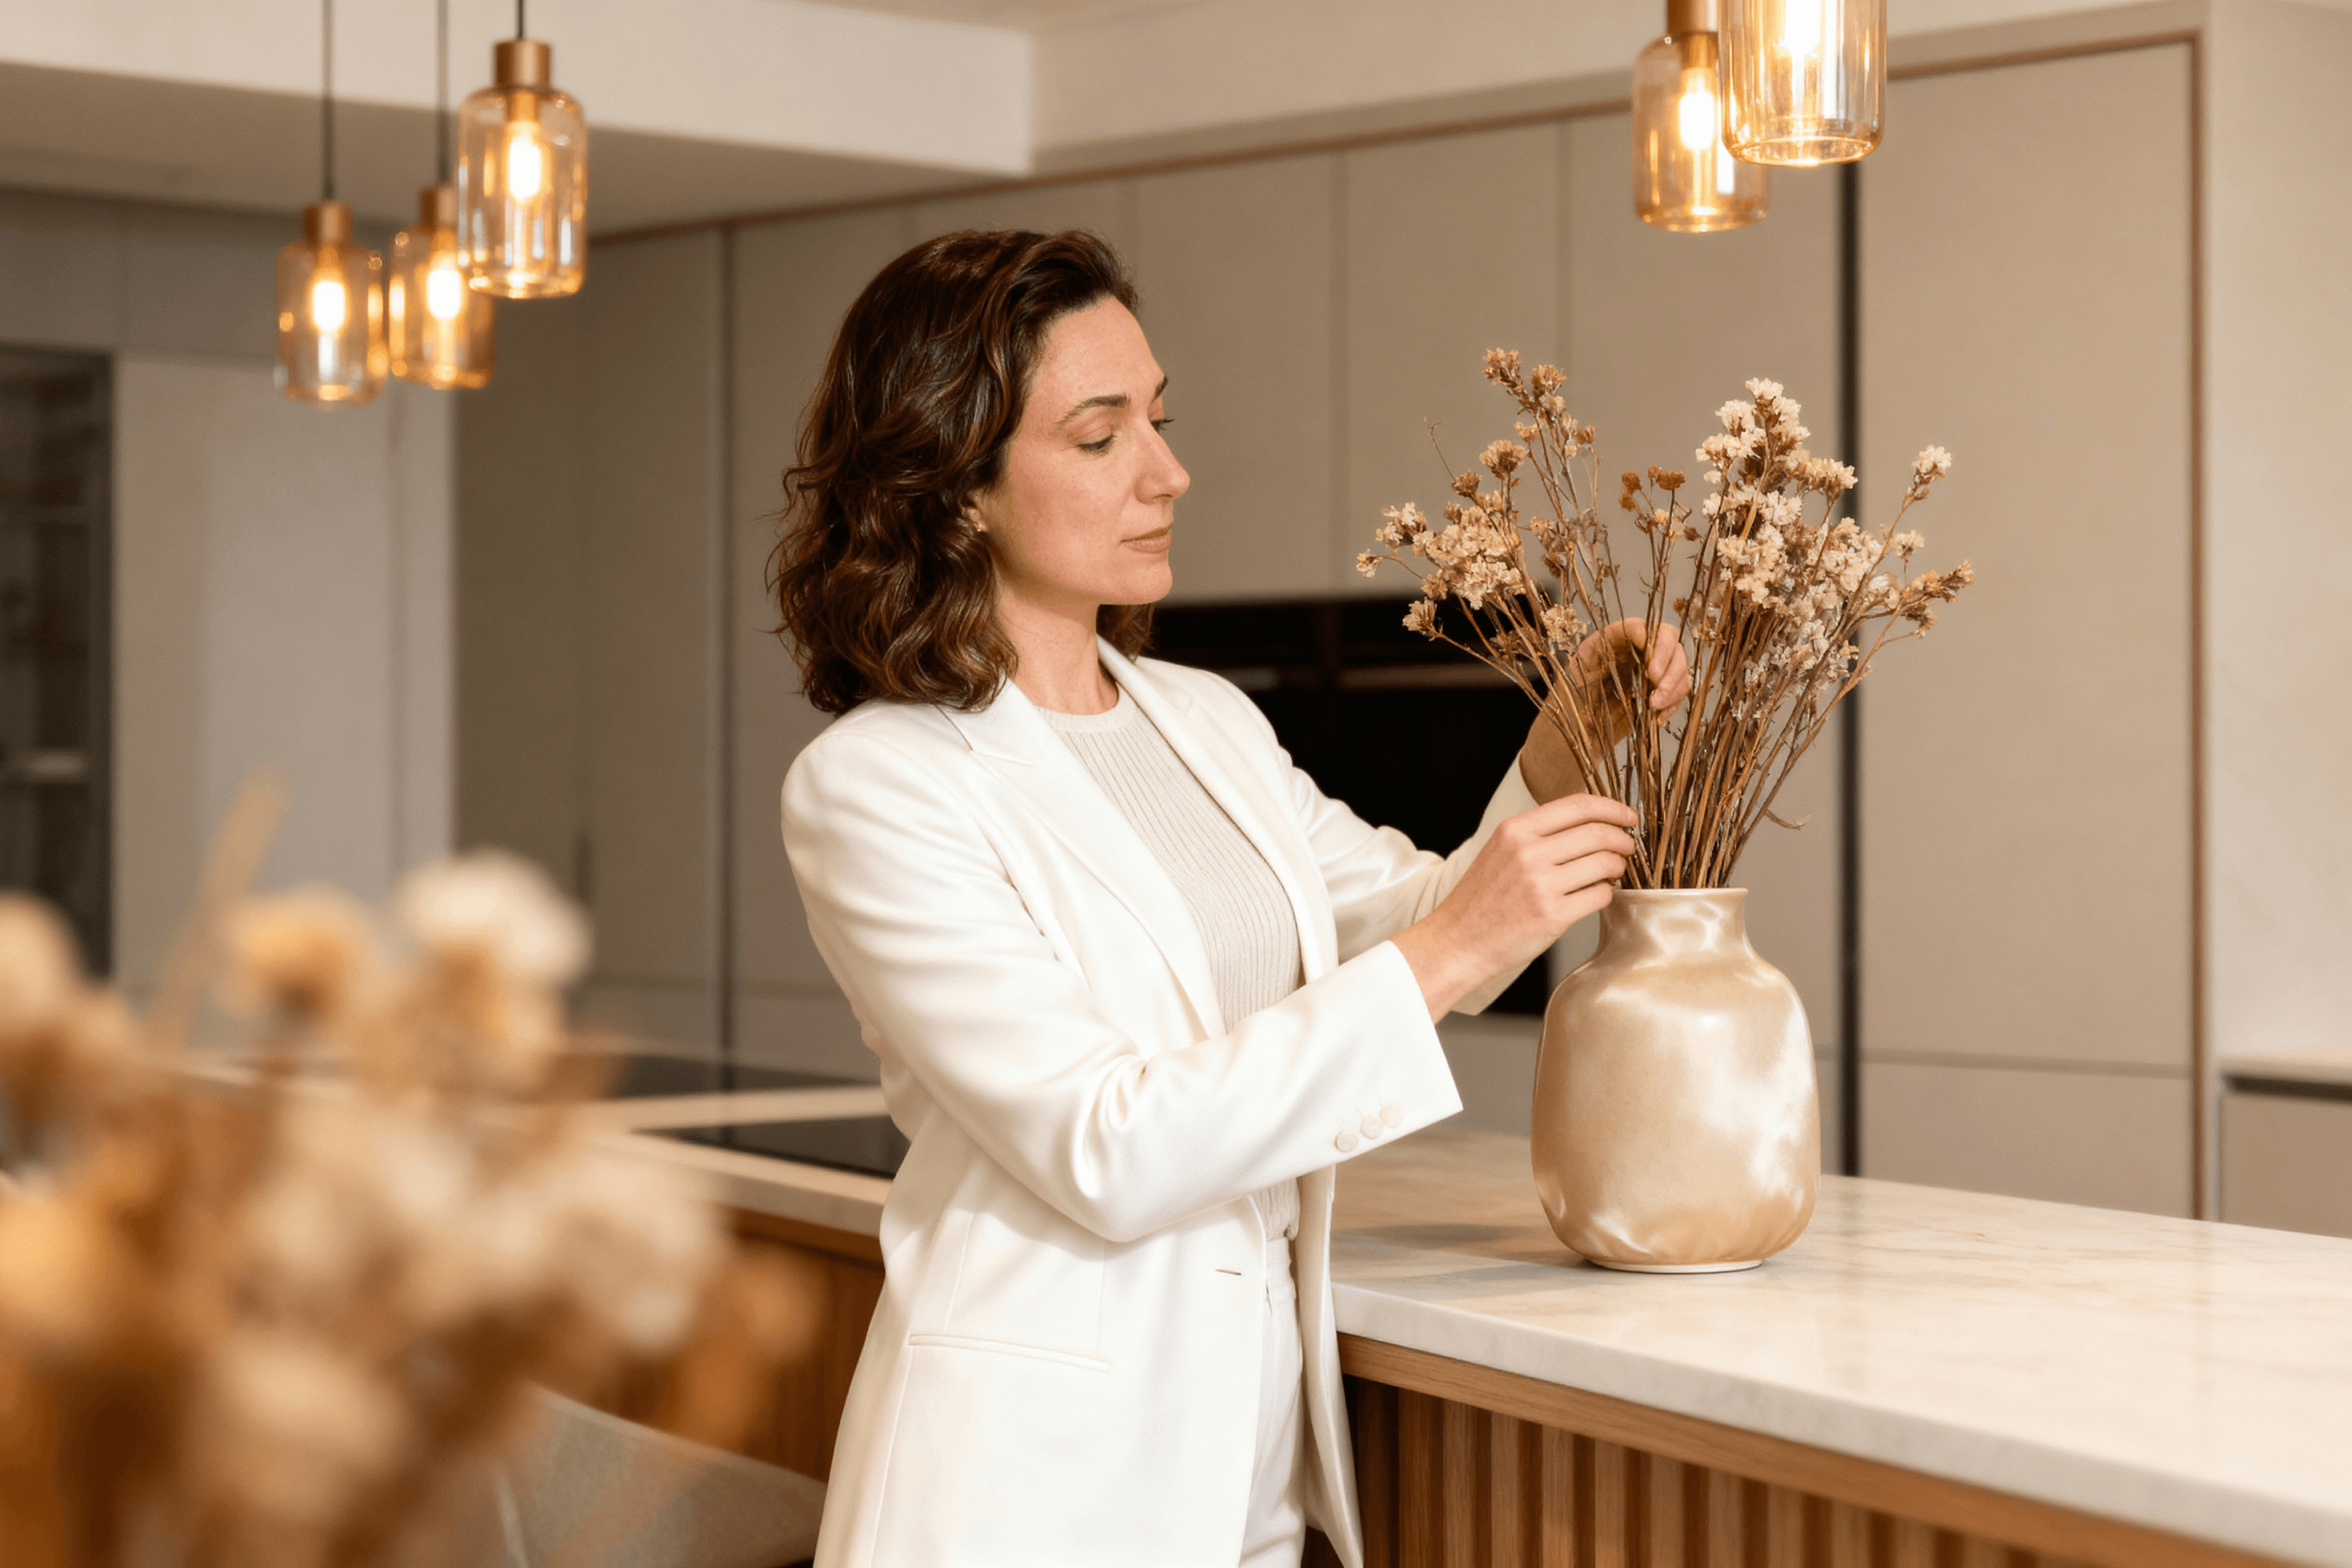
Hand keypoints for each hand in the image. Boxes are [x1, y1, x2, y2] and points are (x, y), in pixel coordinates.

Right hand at [1390, 793, 1639, 1019]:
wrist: (1459, 939)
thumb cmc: (1483, 897)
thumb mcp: (1501, 850)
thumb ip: (1539, 833)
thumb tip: (1591, 823)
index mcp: (1515, 830)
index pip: (1578, 805)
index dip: (1612, 808)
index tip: (1628, 817)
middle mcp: (1528, 853)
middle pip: (1597, 833)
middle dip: (1622, 839)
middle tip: (1628, 847)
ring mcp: (1541, 885)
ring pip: (1604, 863)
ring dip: (1618, 866)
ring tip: (1613, 871)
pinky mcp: (1553, 916)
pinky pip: (1599, 895)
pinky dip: (1605, 893)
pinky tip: (1597, 894)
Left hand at [1519, 620, 1689, 802]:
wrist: (1577, 729)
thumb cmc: (1570, 699)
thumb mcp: (1575, 675)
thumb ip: (1596, 657)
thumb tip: (1620, 651)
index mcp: (1612, 638)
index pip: (1641, 627)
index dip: (1654, 645)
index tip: (1652, 672)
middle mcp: (1635, 647)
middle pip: (1670, 642)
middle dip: (1669, 669)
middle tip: (1656, 692)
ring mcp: (1650, 666)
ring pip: (1679, 666)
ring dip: (1673, 688)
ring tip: (1654, 708)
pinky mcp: (1659, 688)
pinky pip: (1679, 689)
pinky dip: (1673, 703)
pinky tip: (1657, 718)